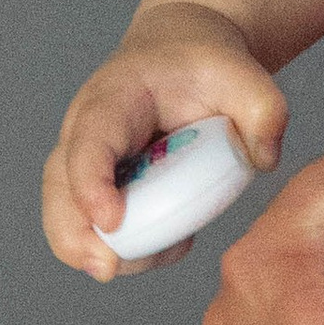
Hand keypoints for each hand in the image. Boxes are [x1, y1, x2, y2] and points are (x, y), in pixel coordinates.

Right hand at [39, 2, 287, 283]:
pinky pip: (94, 227)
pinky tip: (170, 245)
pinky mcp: (99, 187)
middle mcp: (85, 131)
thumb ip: (264, 110)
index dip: (90, 184)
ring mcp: (86, 161)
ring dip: (101, 250)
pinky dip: (124, 249)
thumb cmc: (203, 64)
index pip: (89, 141)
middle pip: (59, 186)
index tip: (111, 221)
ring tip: (161, 255)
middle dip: (74, 234)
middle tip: (109, 269)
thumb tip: (262, 159)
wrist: (181, 55)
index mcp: (113, 98)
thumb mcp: (242, 75)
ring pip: (67, 215)